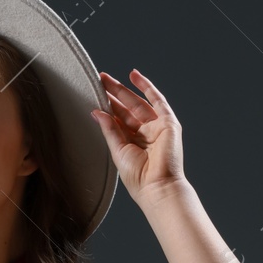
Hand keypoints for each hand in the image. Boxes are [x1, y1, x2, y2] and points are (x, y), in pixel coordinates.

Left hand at [90, 69, 186, 203]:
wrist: (157, 186)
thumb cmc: (138, 177)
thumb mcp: (117, 150)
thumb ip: (109, 129)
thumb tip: (96, 112)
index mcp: (132, 143)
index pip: (118, 120)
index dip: (107, 107)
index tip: (93, 95)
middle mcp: (145, 134)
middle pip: (127, 109)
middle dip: (113, 95)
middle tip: (98, 81)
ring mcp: (157, 127)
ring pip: (138, 103)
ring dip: (124, 89)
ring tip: (107, 78)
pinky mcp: (168, 123)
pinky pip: (158, 100)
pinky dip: (147, 87)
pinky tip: (134, 76)